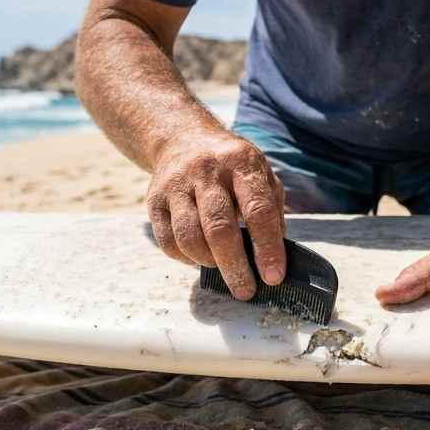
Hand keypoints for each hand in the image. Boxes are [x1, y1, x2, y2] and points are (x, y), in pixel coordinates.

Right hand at [146, 132, 286, 298]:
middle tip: (246, 290)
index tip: (274, 277)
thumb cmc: (232, 168)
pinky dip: (185, 259)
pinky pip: (167, 241)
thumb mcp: (261, 175)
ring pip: (189, 237)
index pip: (258, 210)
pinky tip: (199, 259)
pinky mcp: (154, 199)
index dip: (267, 247)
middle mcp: (206, 170)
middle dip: (235, 266)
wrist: (183, 139)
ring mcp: (176, 184)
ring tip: (223, 270)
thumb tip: (274, 256)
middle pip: (219, 228)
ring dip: (208, 263)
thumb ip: (271, 211)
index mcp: (241, 163)